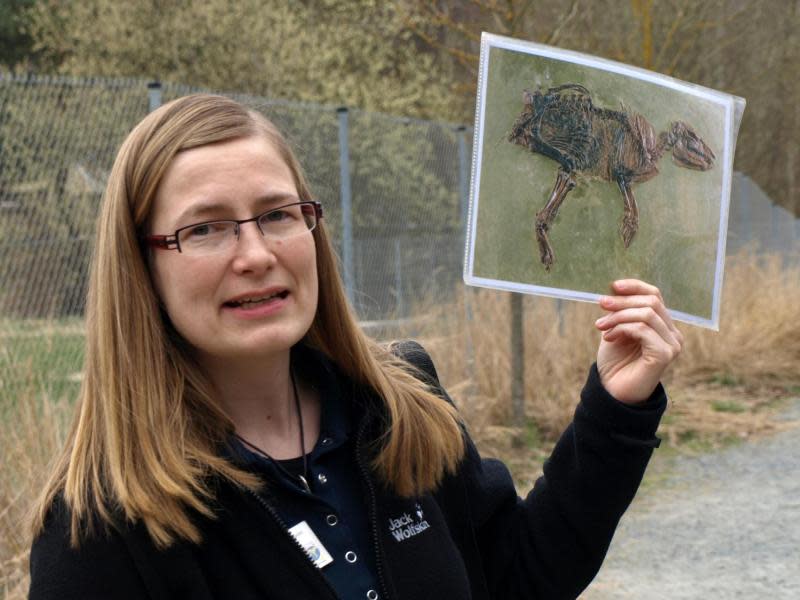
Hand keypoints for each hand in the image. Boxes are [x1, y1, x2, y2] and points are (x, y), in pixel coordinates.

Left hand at [594, 279, 682, 403]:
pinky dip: (622, 328)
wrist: (612, 392)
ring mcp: (672, 345)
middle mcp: (673, 334)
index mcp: (663, 326)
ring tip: (600, 326)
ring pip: (646, 314)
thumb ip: (620, 312)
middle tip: (601, 304)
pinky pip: (642, 329)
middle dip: (622, 301)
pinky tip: (608, 337)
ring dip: (618, 316)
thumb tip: (615, 289)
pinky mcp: (664, 354)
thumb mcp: (615, 330)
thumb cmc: (615, 362)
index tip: (613, 286)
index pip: (655, 295)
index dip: (635, 286)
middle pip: (651, 302)